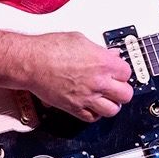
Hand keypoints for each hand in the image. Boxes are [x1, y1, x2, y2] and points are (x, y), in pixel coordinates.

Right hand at [16, 30, 133, 121]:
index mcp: (103, 62)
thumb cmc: (49, 49)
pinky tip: (92, 106)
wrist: (31, 62)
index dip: (122, 72)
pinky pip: (92, 118)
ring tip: (106, 98)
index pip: (127, 73)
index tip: (118, 72)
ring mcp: (87, 96)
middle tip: (116, 86)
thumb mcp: (80, 39)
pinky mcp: (74, 107)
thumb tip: (110, 54)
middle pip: (125, 94)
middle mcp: (98, 81)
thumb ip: (99, 50)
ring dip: (111, 104)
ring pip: (112, 110)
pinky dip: (95, 113)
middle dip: (122, 90)